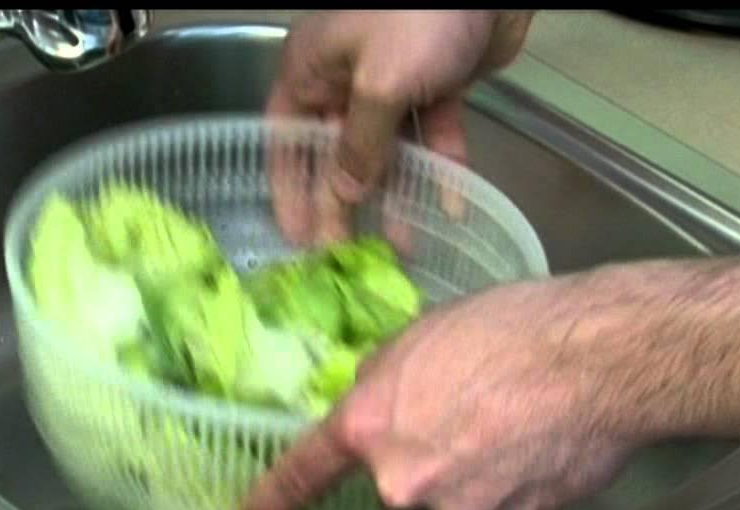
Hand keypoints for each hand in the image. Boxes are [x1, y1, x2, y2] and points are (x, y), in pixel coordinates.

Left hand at [236, 273, 640, 509]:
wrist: (599, 360)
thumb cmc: (509, 329)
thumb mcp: (424, 334)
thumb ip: (388, 376)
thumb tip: (383, 394)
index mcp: (371, 426)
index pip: (303, 476)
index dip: (271, 507)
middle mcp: (405, 481)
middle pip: (394, 503)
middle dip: (413, 484)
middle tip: (454, 440)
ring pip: (452, 505)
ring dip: (471, 478)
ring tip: (515, 424)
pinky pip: (500, 507)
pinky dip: (513, 484)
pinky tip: (540, 442)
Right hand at [266, 10, 533, 244]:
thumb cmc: (418, 17)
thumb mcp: (380, 85)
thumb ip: (360, 145)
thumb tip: (343, 196)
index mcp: (312, 69)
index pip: (287, 138)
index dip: (290, 188)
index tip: (297, 235)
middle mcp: (345, 77)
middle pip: (337, 152)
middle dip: (343, 203)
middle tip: (346, 256)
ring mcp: (392, 80)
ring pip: (387, 149)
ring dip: (396, 195)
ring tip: (401, 247)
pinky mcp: (436, 82)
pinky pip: (433, 134)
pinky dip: (442, 167)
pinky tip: (453, 207)